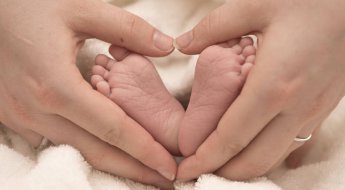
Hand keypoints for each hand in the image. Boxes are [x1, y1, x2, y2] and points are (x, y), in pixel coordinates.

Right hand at [0, 0, 175, 187]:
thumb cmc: (28, 4)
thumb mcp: (81, 8)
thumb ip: (128, 29)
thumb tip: (166, 46)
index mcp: (56, 86)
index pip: (113, 129)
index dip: (145, 150)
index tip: (170, 167)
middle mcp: (36, 109)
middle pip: (95, 151)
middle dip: (134, 169)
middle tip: (165, 179)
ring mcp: (20, 116)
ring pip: (75, 149)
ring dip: (111, 160)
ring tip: (142, 168)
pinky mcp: (12, 115)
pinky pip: (53, 139)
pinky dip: (82, 146)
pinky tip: (103, 147)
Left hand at [175, 0, 344, 180]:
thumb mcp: (259, 5)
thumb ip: (215, 27)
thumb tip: (183, 43)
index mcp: (274, 85)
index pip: (230, 138)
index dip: (204, 158)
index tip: (184, 169)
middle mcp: (296, 108)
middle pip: (253, 160)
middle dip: (221, 172)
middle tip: (197, 171)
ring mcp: (314, 112)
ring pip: (275, 157)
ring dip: (244, 166)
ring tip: (220, 161)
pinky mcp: (325, 108)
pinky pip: (292, 143)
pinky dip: (268, 153)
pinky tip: (253, 144)